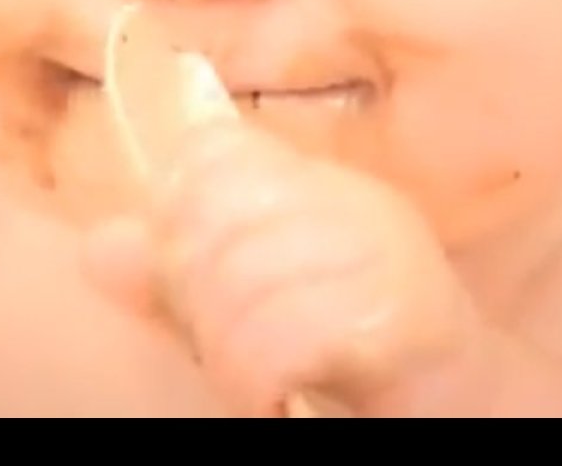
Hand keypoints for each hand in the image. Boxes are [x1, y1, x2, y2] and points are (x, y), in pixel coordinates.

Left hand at [82, 120, 490, 416]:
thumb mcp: (252, 313)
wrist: (461, 406)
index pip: (211, 154)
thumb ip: (180, 282)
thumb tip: (100, 247)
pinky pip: (280, 338)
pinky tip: (273, 395)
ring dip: (226, 353)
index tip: (189, 281)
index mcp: (319, 187)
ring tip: (251, 380)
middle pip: (211, 218)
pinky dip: (255, 380)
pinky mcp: (398, 315)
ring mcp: (382, 254)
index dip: (177, 218)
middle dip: (195, 298)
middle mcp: (353, 205)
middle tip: (224, 346)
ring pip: (237, 283)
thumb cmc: (349, 358)